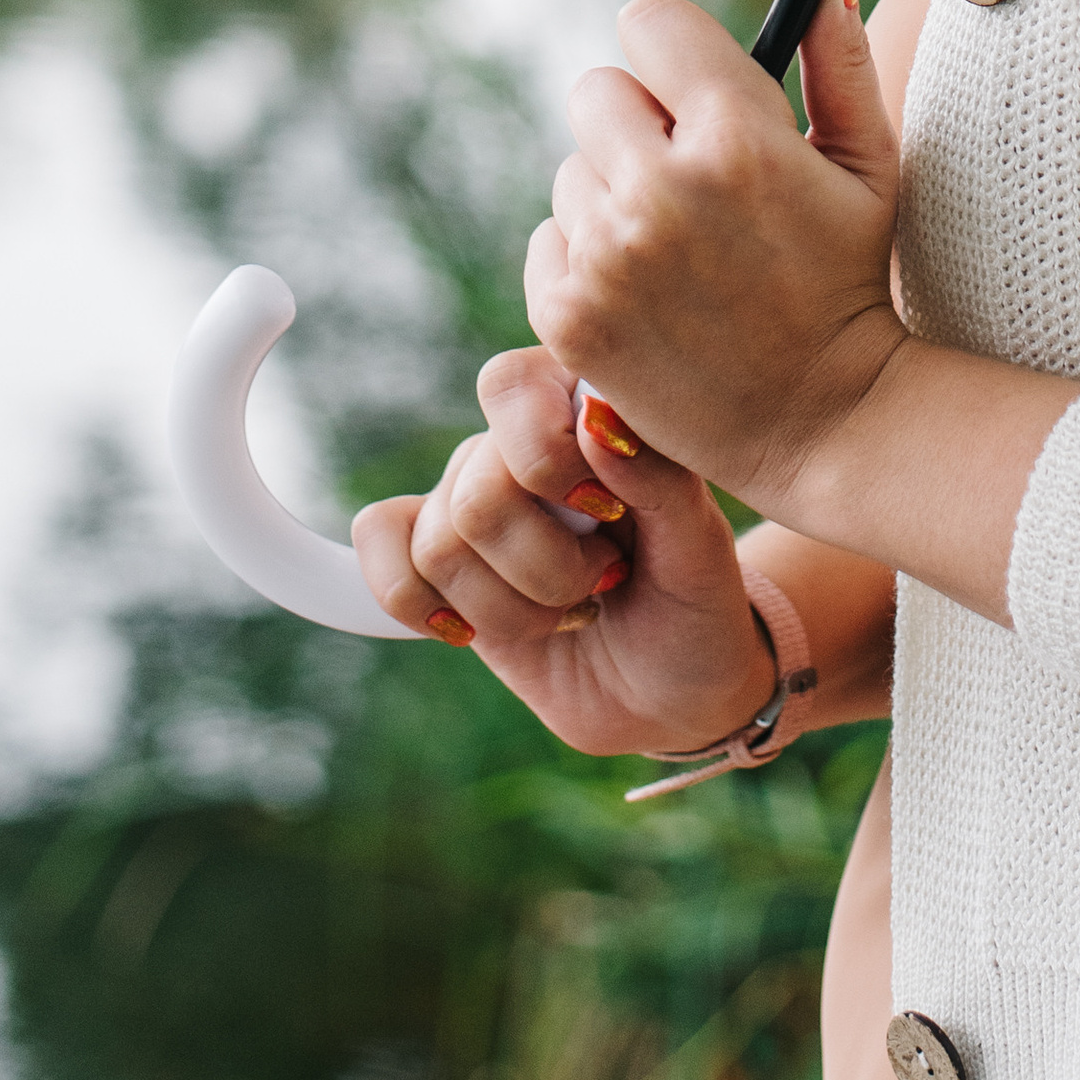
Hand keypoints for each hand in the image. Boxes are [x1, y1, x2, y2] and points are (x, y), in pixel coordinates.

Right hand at [351, 343, 776, 756]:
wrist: (671, 691)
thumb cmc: (695, 603)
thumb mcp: (701, 547)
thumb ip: (657, 475)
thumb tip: (594, 417)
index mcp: (581, 406)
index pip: (510, 388)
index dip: (546, 462)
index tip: (609, 515)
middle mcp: (516, 444)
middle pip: (476, 495)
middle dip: (546, 569)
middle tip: (603, 583)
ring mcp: (472, 502)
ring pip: (439, 548)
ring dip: (514, 608)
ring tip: (570, 611)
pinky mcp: (438, 564)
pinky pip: (378, 550)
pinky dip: (417, 601)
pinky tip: (473, 629)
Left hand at [524, 0, 905, 525]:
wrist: (821, 418)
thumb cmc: (849, 274)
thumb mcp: (865, 157)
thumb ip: (837, 45)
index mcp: (736, 135)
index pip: (649, 21)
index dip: (674, 51)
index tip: (695, 88)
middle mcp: (660, 188)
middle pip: (598, 87)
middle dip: (641, 121)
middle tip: (693, 179)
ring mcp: (606, 255)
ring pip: (574, 168)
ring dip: (616, 193)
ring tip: (681, 251)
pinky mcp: (566, 313)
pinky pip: (549, 238)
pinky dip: (587, 258)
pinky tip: (649, 293)